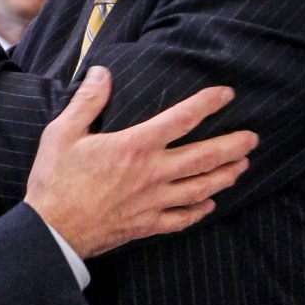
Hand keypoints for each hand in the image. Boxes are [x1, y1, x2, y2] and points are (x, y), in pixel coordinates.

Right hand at [24, 67, 258, 258]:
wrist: (52, 232)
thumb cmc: (55, 180)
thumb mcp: (63, 132)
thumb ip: (87, 101)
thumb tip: (102, 72)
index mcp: (134, 146)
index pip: (181, 119)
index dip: (208, 104)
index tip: (227, 94)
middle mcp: (152, 174)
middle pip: (204, 157)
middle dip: (232, 146)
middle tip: (253, 139)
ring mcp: (153, 202)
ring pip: (200, 188)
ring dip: (225, 176)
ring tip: (241, 166)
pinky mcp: (147, 225)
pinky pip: (182, 219)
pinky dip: (200, 211)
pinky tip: (210, 204)